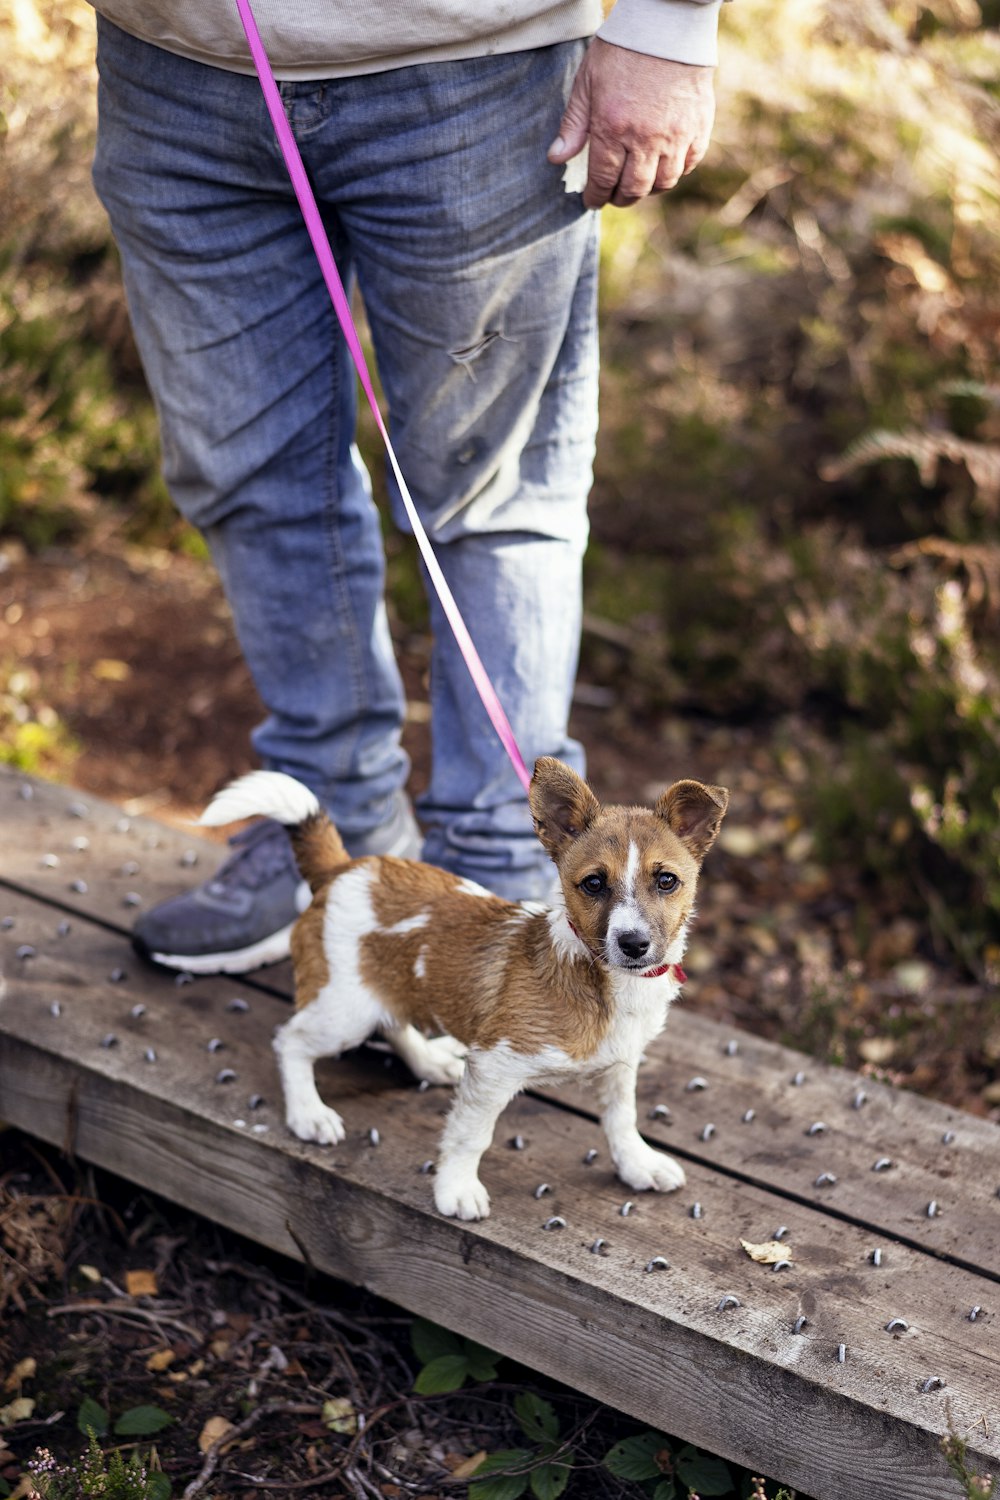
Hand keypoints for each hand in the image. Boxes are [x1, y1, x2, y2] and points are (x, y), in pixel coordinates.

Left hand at [548, 38, 715, 209]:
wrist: (667, 24)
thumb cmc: (622, 50)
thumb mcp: (587, 82)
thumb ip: (573, 124)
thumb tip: (556, 158)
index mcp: (613, 128)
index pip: (603, 179)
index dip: (596, 196)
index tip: (592, 201)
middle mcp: (645, 139)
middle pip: (633, 188)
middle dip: (620, 198)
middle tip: (614, 197)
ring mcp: (675, 136)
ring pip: (663, 183)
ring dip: (648, 189)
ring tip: (638, 184)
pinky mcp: (698, 127)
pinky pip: (688, 164)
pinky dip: (675, 172)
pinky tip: (664, 167)